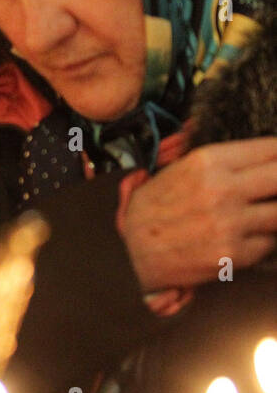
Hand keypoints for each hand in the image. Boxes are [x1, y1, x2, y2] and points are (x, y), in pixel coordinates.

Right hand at [121, 138, 276, 290]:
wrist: (130, 255)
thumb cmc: (150, 211)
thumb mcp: (168, 170)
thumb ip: (198, 154)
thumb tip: (214, 137)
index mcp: (207, 161)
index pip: (270, 149)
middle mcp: (222, 189)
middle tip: (273, 187)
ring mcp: (232, 223)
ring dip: (274, 211)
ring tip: (260, 211)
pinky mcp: (236, 253)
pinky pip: (270, 241)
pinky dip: (264, 238)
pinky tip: (248, 235)